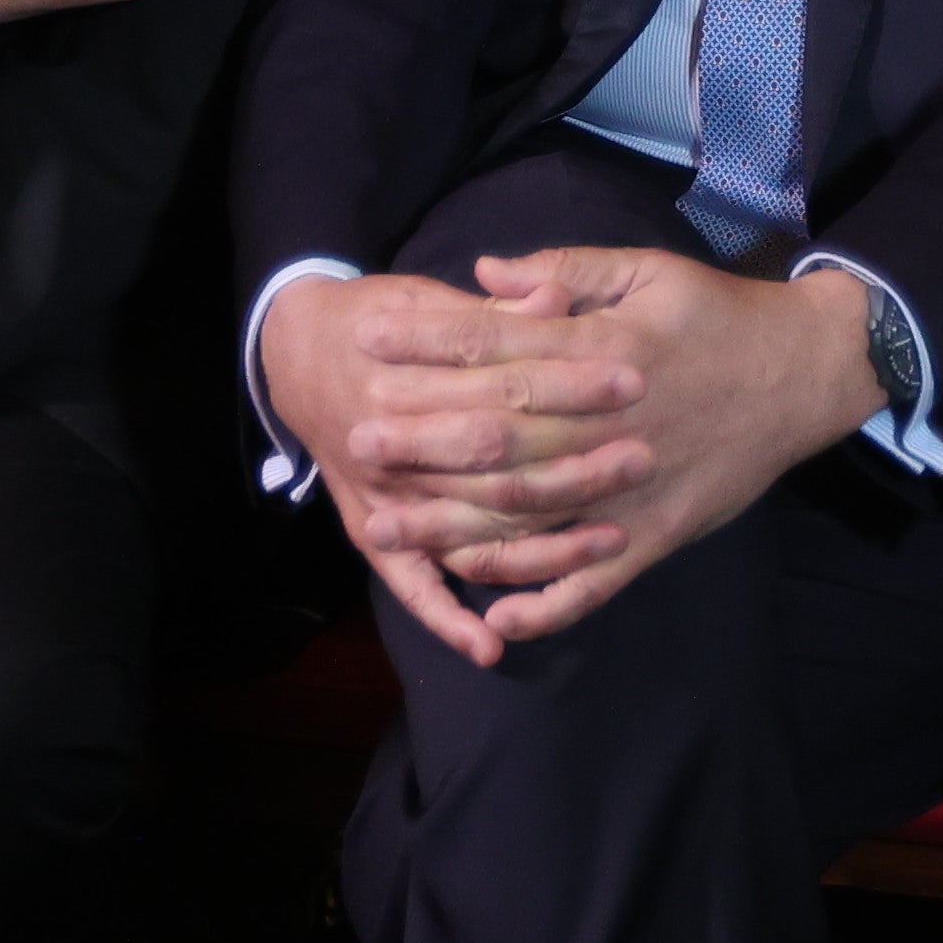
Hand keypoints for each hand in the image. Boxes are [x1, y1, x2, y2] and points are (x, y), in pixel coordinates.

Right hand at [255, 267, 646, 668]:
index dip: (572, 382)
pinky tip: (492, 645)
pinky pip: (411, 585)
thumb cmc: (382, 322)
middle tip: (644, 458)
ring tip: (611, 541)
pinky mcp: (373, 532)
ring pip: (471, 532)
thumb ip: (496, 308)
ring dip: (542, 545)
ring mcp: (385, 498)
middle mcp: (394, 446)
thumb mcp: (430, 297)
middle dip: (576, 464)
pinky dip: (446, 618)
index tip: (634, 379)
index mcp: (410, 377)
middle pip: (497, 463)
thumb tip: (557, 298)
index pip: (505, 385)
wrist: (298, 354)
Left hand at [395, 249, 890, 650]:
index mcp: (605, 350)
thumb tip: (484, 274)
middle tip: (357, 442)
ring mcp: (633, 487)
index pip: (499, 347)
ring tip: (390, 528)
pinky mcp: (659, 532)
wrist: (807, 371)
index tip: (370, 344)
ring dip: (456, 524)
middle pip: (500, 436)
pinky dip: (548, 602)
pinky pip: (596, 579)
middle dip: (423, 440)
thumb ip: (565, 269)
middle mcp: (610, 424)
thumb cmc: (719, 314)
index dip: (430, 346)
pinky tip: (494, 618)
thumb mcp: (647, 270)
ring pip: (532, 515)